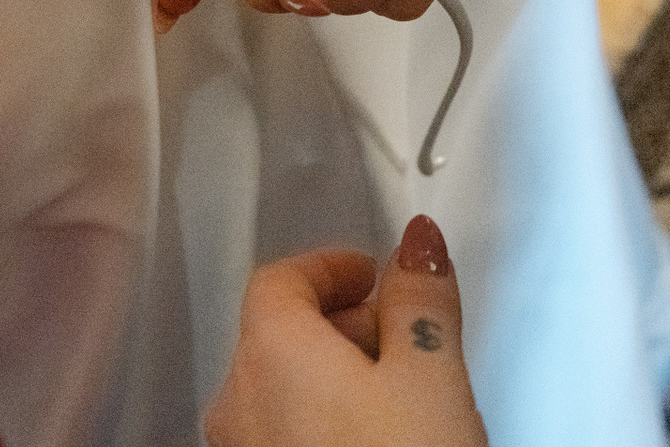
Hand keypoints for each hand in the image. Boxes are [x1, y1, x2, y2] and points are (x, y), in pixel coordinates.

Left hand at [205, 217, 487, 446]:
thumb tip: (417, 243)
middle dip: (339, 321)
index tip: (373, 272)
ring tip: (399, 398)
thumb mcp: (432, 377)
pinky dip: (322, 422)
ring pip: (277, 388)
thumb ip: (421, 301)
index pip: (279, 278)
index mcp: (270, 353)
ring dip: (331, 376)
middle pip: (276, 332)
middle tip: (400, 333)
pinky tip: (375, 444)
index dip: (330, 265)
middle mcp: (237, 401)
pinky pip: (282, 436)